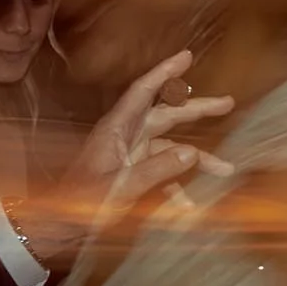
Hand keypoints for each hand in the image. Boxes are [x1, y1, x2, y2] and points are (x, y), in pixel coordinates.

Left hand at [19, 51, 236, 258]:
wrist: (58, 229)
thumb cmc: (81, 204)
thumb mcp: (120, 188)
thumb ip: (157, 170)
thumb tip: (192, 152)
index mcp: (116, 130)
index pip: (143, 92)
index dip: (165, 72)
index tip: (187, 56)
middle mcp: (125, 137)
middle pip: (165, 115)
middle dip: (196, 110)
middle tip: (228, 103)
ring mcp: (130, 156)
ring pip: (171, 147)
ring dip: (198, 158)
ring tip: (226, 169)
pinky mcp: (133, 175)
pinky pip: (164, 173)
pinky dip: (178, 186)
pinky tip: (189, 206)